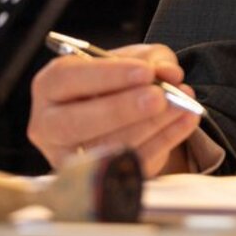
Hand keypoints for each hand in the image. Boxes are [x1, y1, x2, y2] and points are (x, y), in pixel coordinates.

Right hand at [28, 43, 200, 176]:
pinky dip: (164, 140)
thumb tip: (169, 73)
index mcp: (51, 86)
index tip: (145, 72)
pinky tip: (186, 121)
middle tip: (159, 97)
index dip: (106, 76)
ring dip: (150, 125)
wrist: (131, 112)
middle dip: (121, 109)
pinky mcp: (97, 175)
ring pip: (103, 146)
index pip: (66, 79)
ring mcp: (69, 156)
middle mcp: (49, 124)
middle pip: (73, 122)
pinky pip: (129, 162)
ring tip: (183, 105)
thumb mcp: (137, 59)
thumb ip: (152, 60)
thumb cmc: (124, 80)